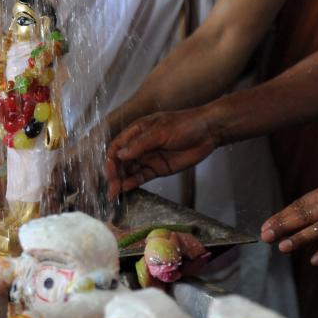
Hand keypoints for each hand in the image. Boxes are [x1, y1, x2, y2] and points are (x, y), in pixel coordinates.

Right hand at [104, 108, 219, 199]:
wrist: (208, 132)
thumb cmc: (184, 125)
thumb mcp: (160, 132)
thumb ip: (140, 144)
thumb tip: (120, 155)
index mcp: (136, 131)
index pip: (117, 146)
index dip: (111, 159)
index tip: (109, 172)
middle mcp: (139, 146)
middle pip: (121, 161)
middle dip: (114, 174)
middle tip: (111, 187)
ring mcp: (148, 158)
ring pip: (129, 171)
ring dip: (121, 181)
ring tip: (114, 193)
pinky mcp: (158, 169)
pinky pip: (142, 177)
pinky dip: (133, 183)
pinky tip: (126, 189)